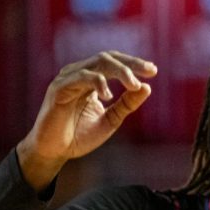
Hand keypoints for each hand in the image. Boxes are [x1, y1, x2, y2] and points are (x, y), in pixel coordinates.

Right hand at [17, 51, 156, 189]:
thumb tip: (147, 88)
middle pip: (106, 58)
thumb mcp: (111, 119)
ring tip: (133, 85)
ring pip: (96, 64)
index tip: (153, 70)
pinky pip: (79, 78)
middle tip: (149, 72)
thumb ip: (127, 105)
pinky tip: (108, 96)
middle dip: (130, 64)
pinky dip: (97, 83)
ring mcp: (67, 79)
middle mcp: (78, 74)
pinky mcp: (58, 89)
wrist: (55, 152)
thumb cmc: (80, 135)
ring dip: (119, 71)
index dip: (132, 63)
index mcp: (91, 80)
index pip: (113, 62)